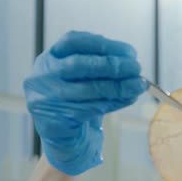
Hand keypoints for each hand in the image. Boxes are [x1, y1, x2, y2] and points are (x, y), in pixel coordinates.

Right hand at [24, 31, 147, 175]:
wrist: (64, 139)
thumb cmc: (77, 103)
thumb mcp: (85, 79)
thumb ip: (102, 68)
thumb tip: (132, 63)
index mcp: (49, 59)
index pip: (73, 41)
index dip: (103, 44)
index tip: (129, 51)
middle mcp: (42, 76)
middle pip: (80, 64)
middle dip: (112, 65)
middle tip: (136, 67)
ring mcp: (45, 99)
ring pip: (89, 89)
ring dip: (119, 86)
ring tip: (138, 84)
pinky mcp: (55, 121)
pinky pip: (91, 109)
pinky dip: (114, 102)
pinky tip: (129, 98)